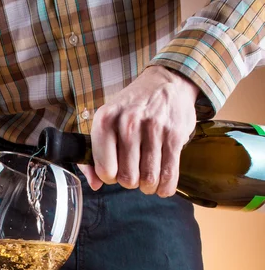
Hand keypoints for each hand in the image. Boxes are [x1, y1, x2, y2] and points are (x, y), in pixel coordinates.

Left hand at [80, 65, 198, 195]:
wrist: (165, 83)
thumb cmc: (131, 108)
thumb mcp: (107, 122)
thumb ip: (94, 156)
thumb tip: (95, 185)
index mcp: (105, 120)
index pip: (105, 170)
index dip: (110, 177)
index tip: (116, 171)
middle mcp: (128, 123)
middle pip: (128, 178)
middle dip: (131, 183)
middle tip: (134, 175)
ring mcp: (154, 128)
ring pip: (149, 178)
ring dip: (148, 186)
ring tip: (148, 180)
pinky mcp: (174, 135)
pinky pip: (169, 173)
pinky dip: (165, 187)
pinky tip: (162, 186)